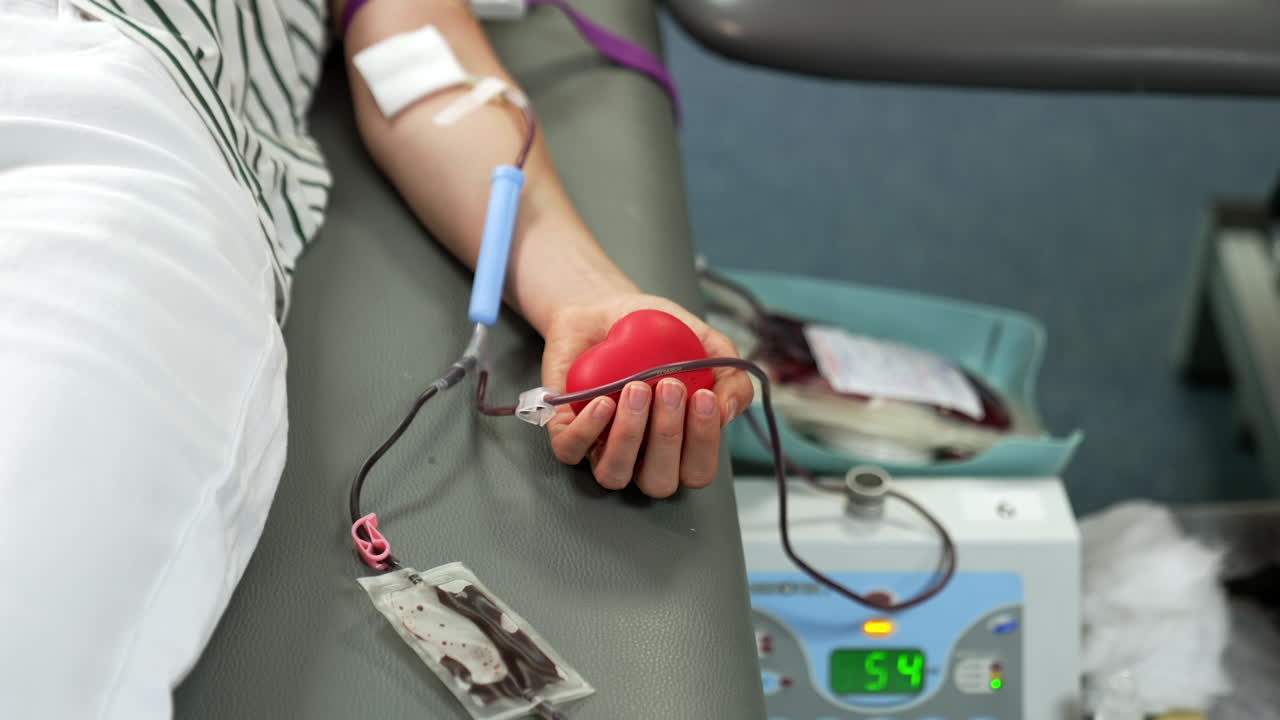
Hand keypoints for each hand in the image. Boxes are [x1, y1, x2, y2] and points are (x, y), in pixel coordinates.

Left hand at [540, 293, 753, 496]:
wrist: (607, 308)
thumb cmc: (658, 333)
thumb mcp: (707, 345)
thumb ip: (731, 377)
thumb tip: (726, 413)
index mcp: (679, 445)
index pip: (696, 472)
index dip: (703, 444)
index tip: (704, 396)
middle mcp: (641, 456)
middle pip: (658, 483)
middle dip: (667, 436)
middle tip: (669, 386)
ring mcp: (601, 448)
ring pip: (613, 475)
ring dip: (628, 436)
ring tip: (636, 388)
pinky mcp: (566, 431)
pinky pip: (571, 451)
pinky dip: (588, 430)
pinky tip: (603, 401)